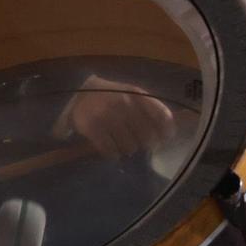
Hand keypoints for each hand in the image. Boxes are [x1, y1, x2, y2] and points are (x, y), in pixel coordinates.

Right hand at [61, 74, 176, 156]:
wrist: (77, 91)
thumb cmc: (111, 96)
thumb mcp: (131, 95)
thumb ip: (150, 109)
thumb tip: (169, 134)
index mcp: (136, 94)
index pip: (162, 117)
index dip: (166, 132)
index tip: (164, 139)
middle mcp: (123, 104)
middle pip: (147, 138)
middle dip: (144, 144)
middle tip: (137, 142)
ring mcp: (107, 116)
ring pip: (130, 147)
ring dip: (127, 149)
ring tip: (121, 143)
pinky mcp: (93, 128)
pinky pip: (111, 151)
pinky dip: (112, 154)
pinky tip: (110, 149)